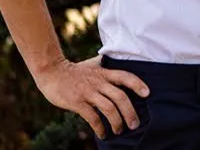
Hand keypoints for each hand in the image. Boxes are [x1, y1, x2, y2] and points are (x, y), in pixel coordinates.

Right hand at [34, 55, 149, 138]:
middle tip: (135, 124)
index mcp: (104, 73)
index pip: (125, 76)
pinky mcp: (77, 102)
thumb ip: (105, 68)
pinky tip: (103, 134)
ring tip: (119, 130)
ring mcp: (88, 92)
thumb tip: (118, 65)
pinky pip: (93, 117)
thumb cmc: (74, 71)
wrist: (51, 71)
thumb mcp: (92, 65)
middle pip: (120, 97)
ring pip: (109, 108)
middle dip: (130, 112)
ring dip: (117, 122)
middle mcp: (98, 82)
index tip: (147, 94)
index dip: (138, 84)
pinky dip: (100, 128)